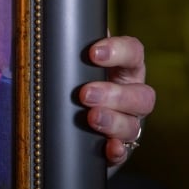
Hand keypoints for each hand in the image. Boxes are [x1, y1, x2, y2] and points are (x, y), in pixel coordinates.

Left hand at [79, 35, 155, 166]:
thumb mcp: (73, 67)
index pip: (134, 53)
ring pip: (135, 124)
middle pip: (142, 94)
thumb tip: (47, 35)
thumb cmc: (72, 86)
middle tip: (85, 94)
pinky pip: (125, 152)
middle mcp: (132, 96)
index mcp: (124, 70)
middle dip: (114, 94)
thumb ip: (69, 53)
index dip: (119, 51)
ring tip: (91, 118)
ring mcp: (129, 124)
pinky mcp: (119, 150)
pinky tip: (109, 148)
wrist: (68, 127)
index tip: (94, 53)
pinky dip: (118, 151)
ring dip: (114, 120)